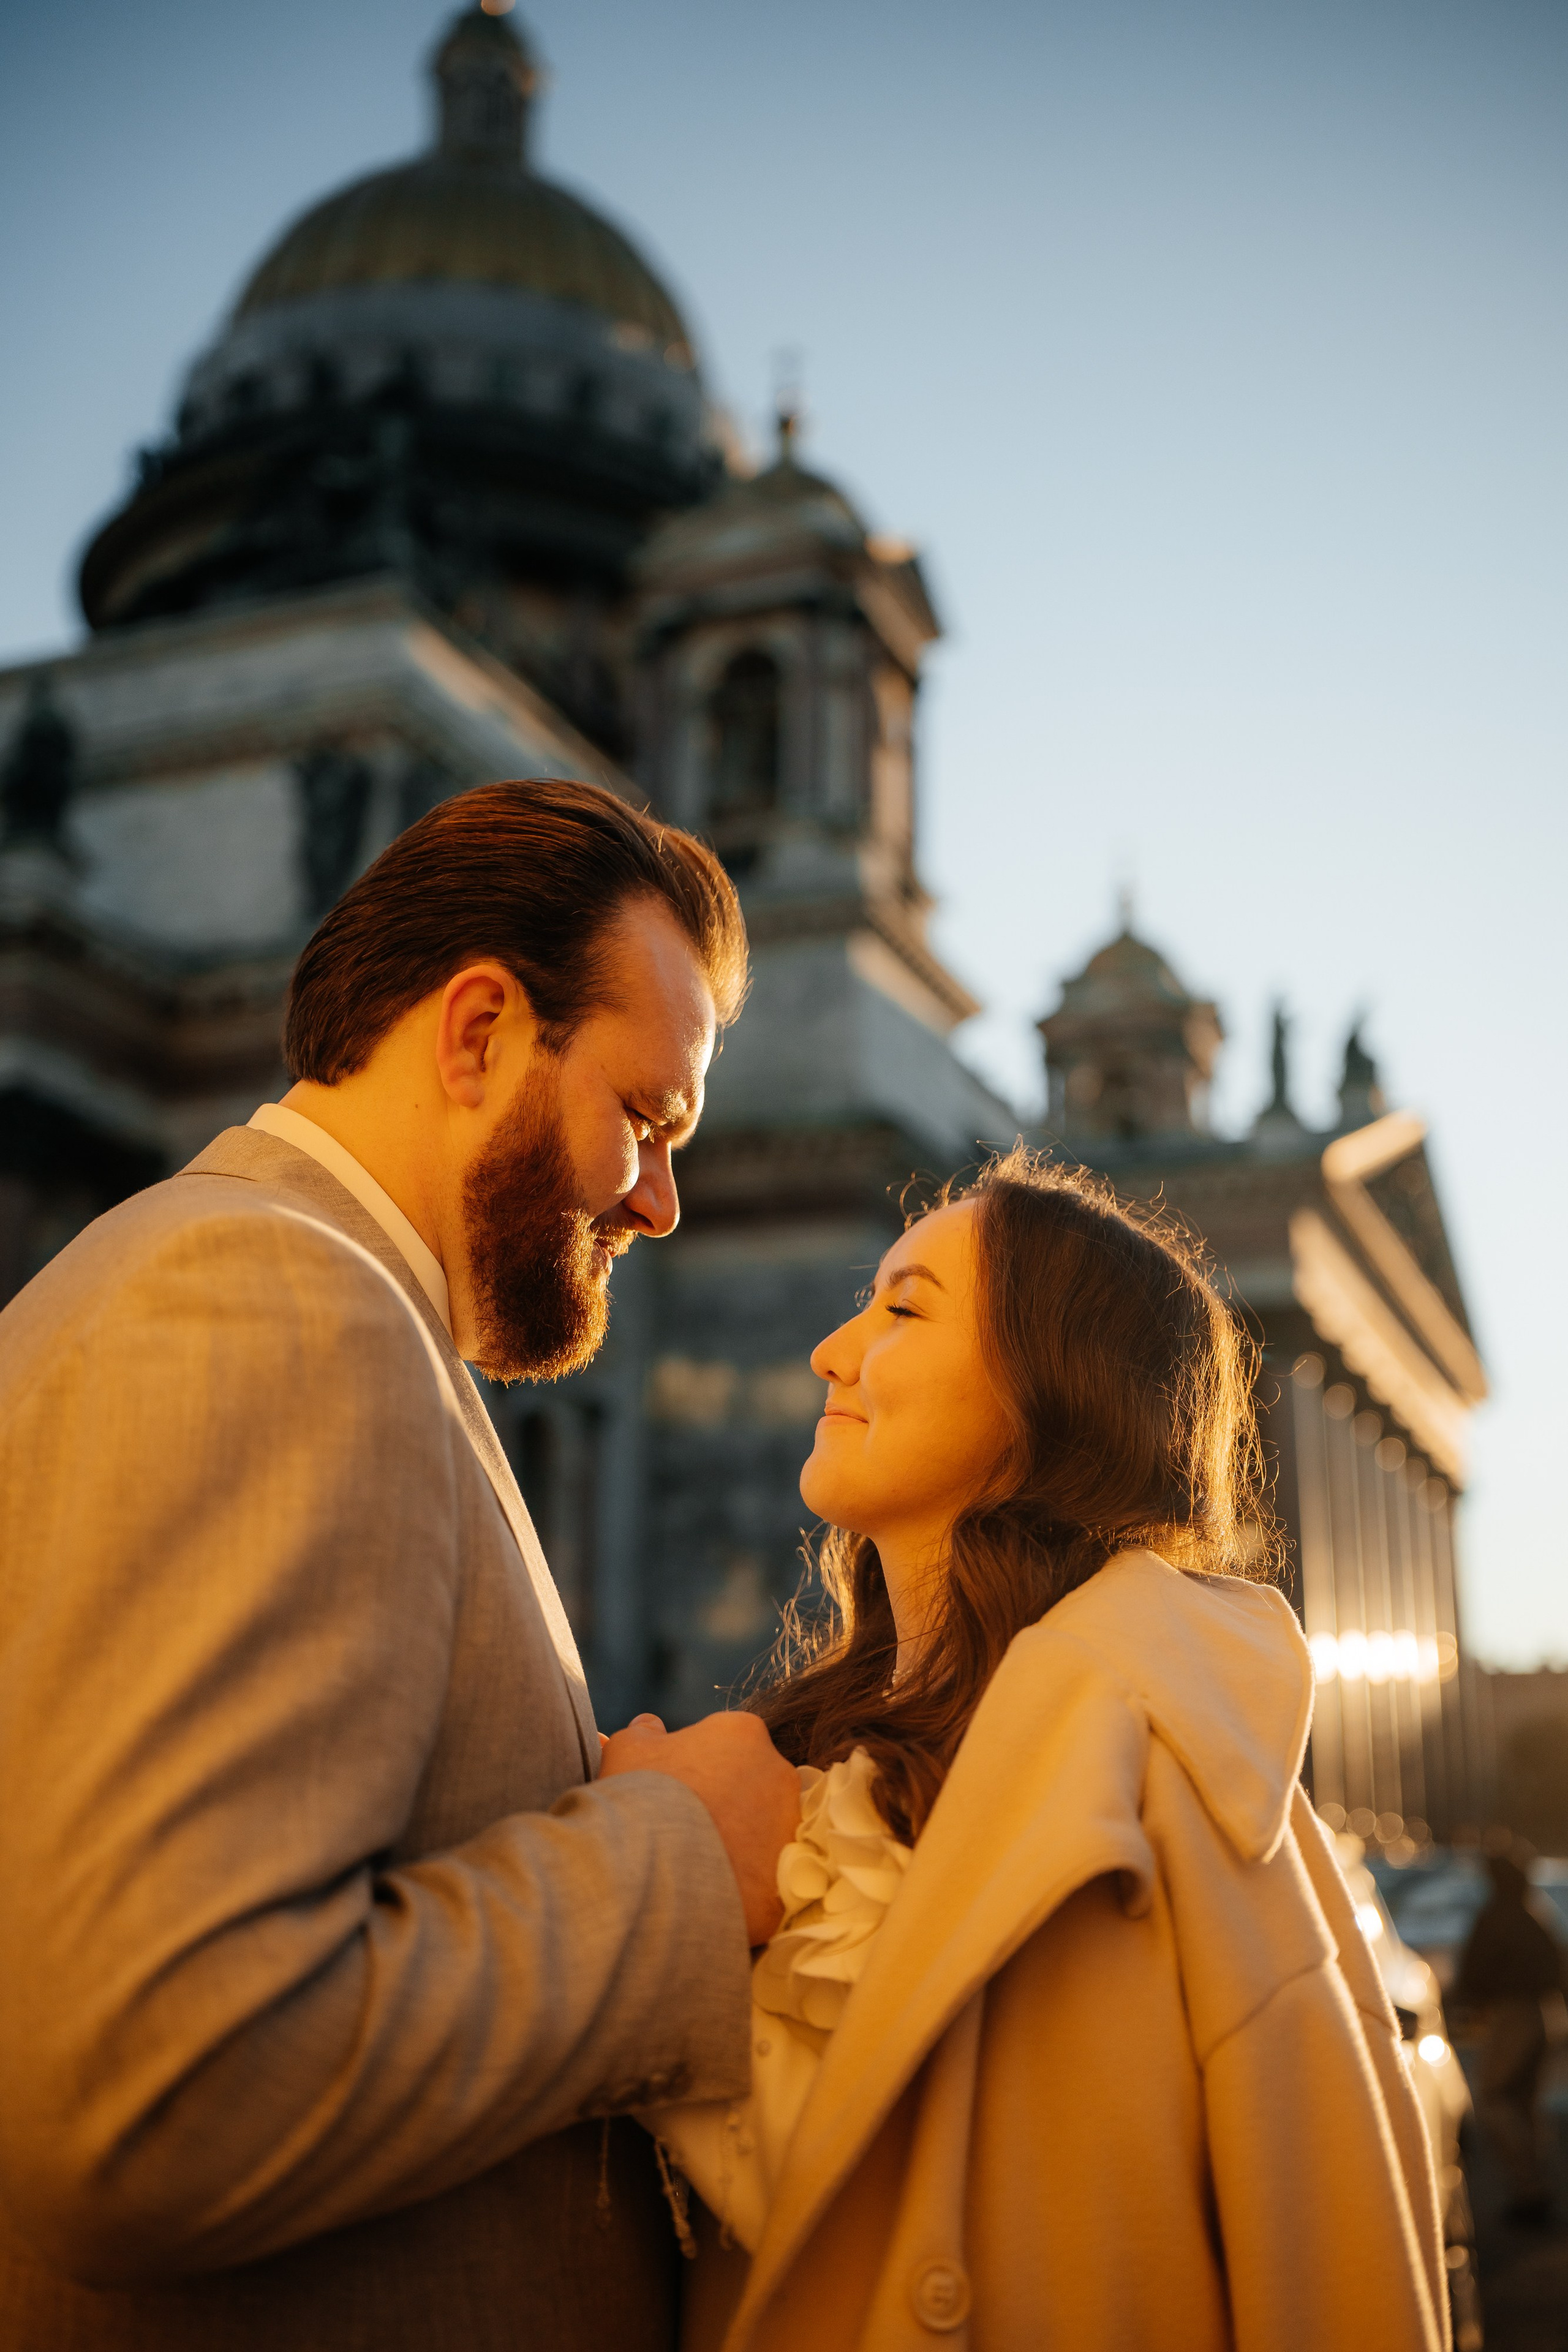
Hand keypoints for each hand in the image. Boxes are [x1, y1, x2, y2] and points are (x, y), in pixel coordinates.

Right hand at [600, 1711, 799, 1945]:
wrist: (651, 1860)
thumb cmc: (642, 1792)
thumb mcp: (629, 1748)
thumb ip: (644, 1733)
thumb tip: (649, 1725)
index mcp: (743, 1734)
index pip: (731, 1745)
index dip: (702, 1767)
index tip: (681, 1789)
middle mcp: (778, 1774)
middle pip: (755, 1788)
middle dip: (728, 1805)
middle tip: (690, 1828)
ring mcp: (787, 1828)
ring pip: (765, 1836)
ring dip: (739, 1846)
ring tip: (698, 1865)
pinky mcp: (786, 1879)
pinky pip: (766, 1882)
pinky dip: (743, 1888)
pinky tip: (710, 1894)